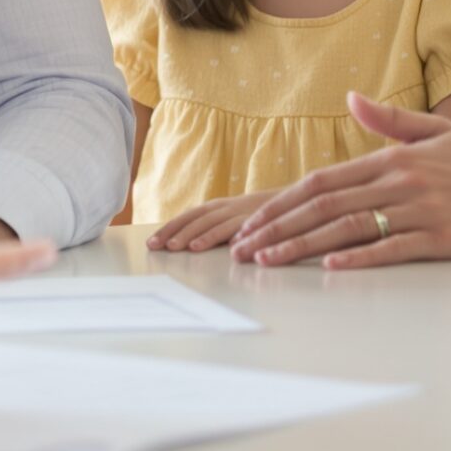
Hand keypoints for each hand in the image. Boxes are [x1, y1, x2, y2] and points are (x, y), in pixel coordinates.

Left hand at [146, 191, 275, 252]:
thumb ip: (219, 229)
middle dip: (172, 232)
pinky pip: (233, 229)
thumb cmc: (266, 216)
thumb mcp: (239, 220)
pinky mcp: (255, 220)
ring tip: (174, 247)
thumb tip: (193, 245)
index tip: (151, 242)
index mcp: (220, 207)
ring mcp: (241, 213)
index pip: (189, 216)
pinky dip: (215, 236)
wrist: (299, 203)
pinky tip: (200, 247)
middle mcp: (227, 207)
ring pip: (209, 223)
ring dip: (190, 235)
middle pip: (193, 218)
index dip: (169, 227)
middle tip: (154, 246)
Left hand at [228, 94, 450, 268]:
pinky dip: (359, 257)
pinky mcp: (443, 238)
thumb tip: (352, 100)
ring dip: (304, 246)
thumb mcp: (438, 133)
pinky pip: (392, 248)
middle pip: (326, 204)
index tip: (253, 221)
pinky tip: (330, 267)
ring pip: (350, 227)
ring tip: (270, 261)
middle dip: (279, 227)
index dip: (284, 202)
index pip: (324, 180)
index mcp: (394, 158)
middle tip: (244, 247)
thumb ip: (390, 119)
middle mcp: (402, 182)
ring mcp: (422, 211)